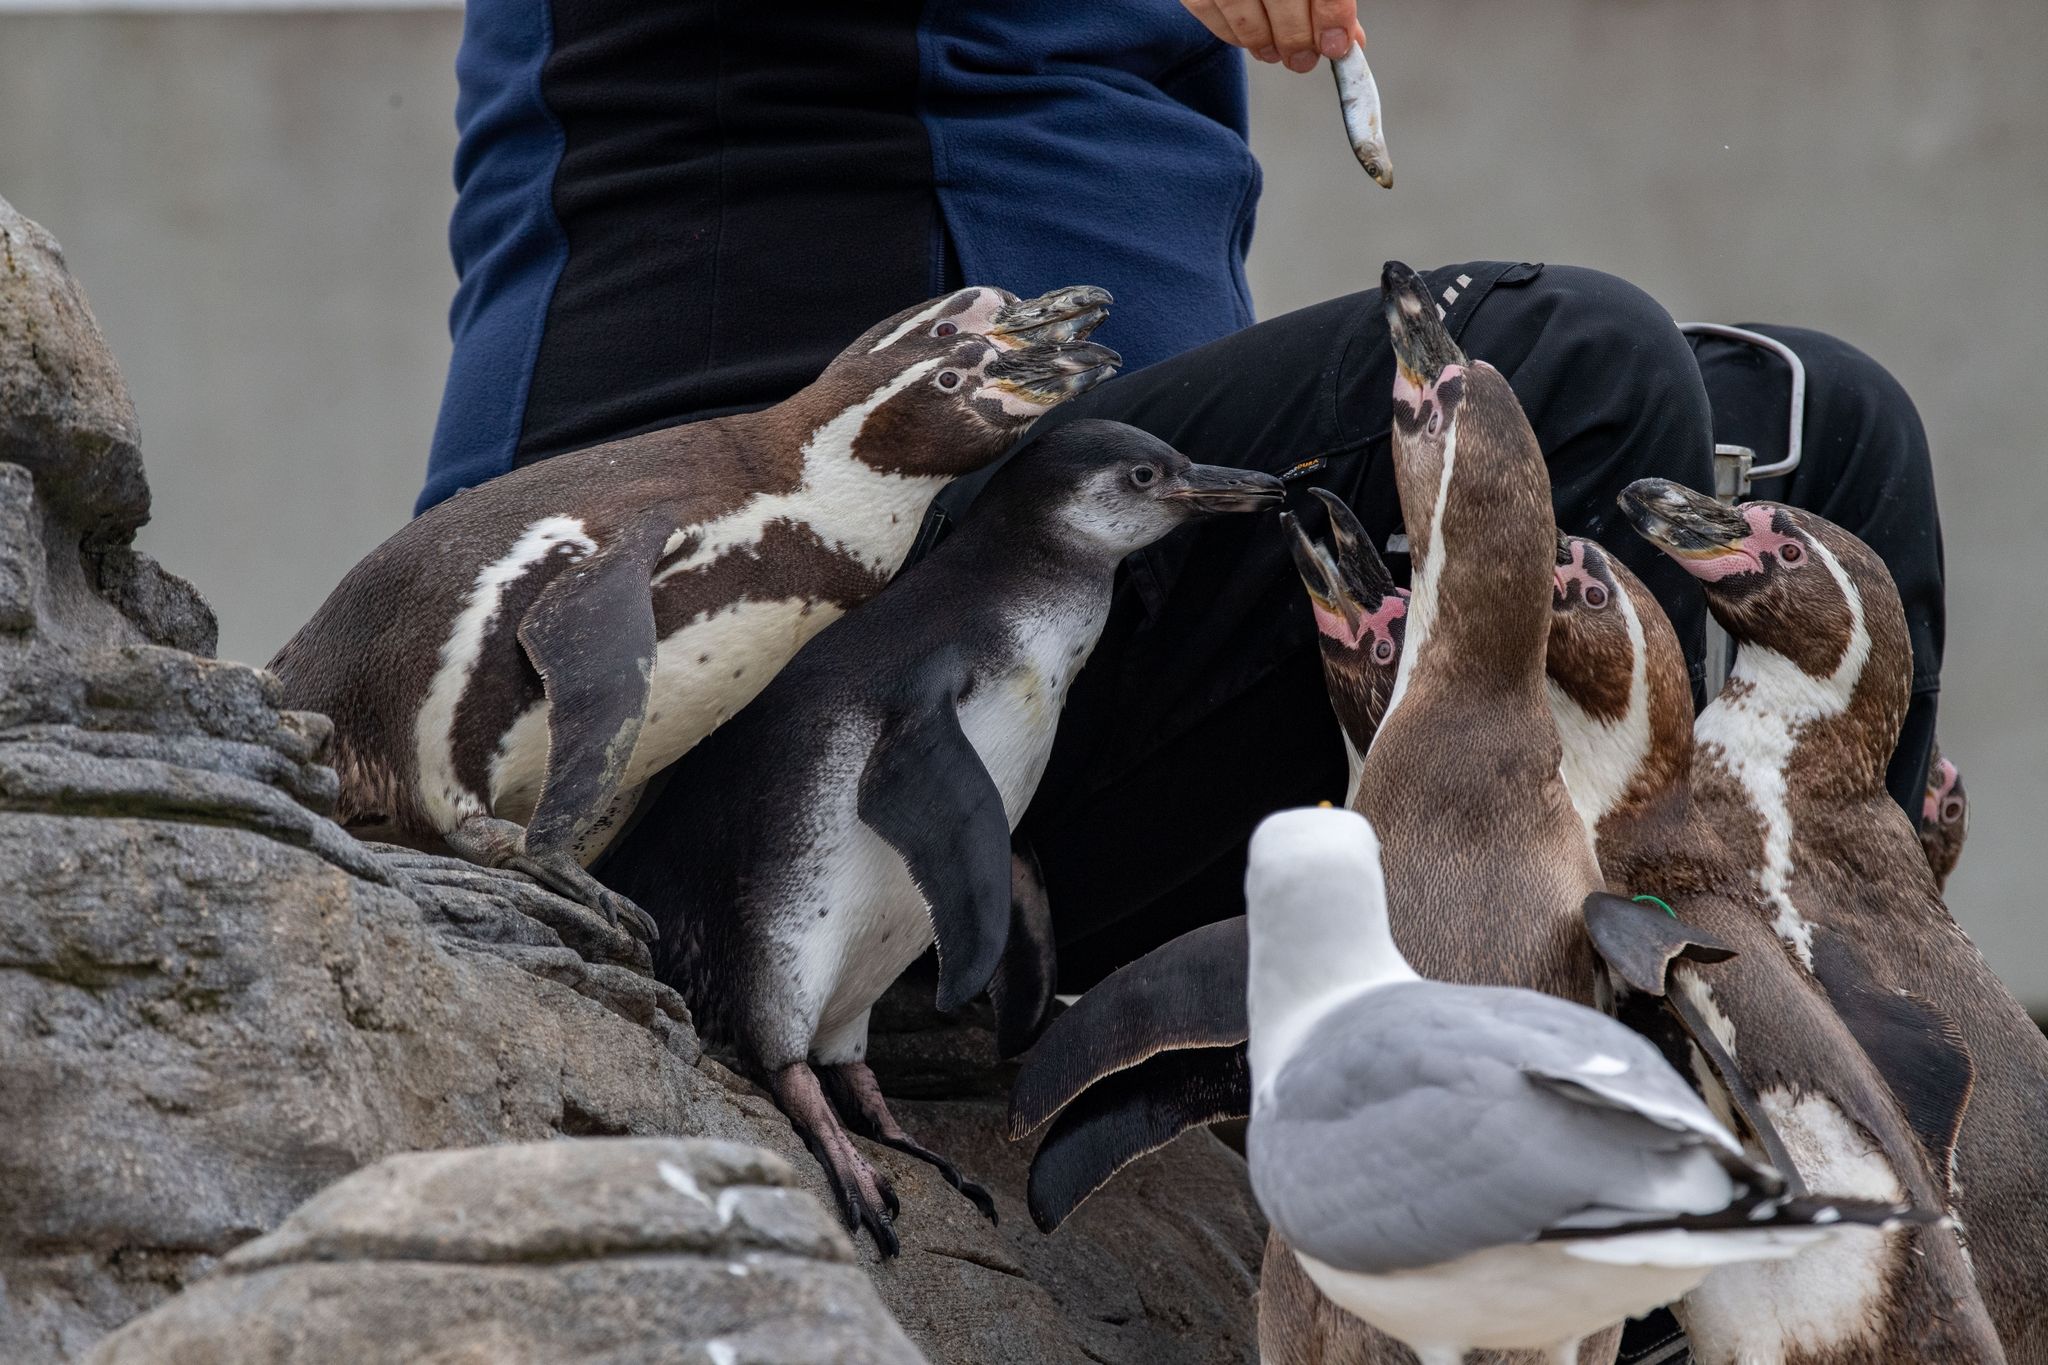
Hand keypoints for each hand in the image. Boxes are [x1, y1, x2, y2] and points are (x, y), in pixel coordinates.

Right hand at [1180, 0, 1366, 72]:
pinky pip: (1211, 14)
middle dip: (1296, 38)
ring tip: (1276, 51)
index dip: (1331, 17)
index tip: (1336, 45)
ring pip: (1245, 15)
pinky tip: (1251, 35)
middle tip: (1303, 58)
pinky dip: (1234, 35)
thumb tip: (1344, 38)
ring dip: (1264, 42)